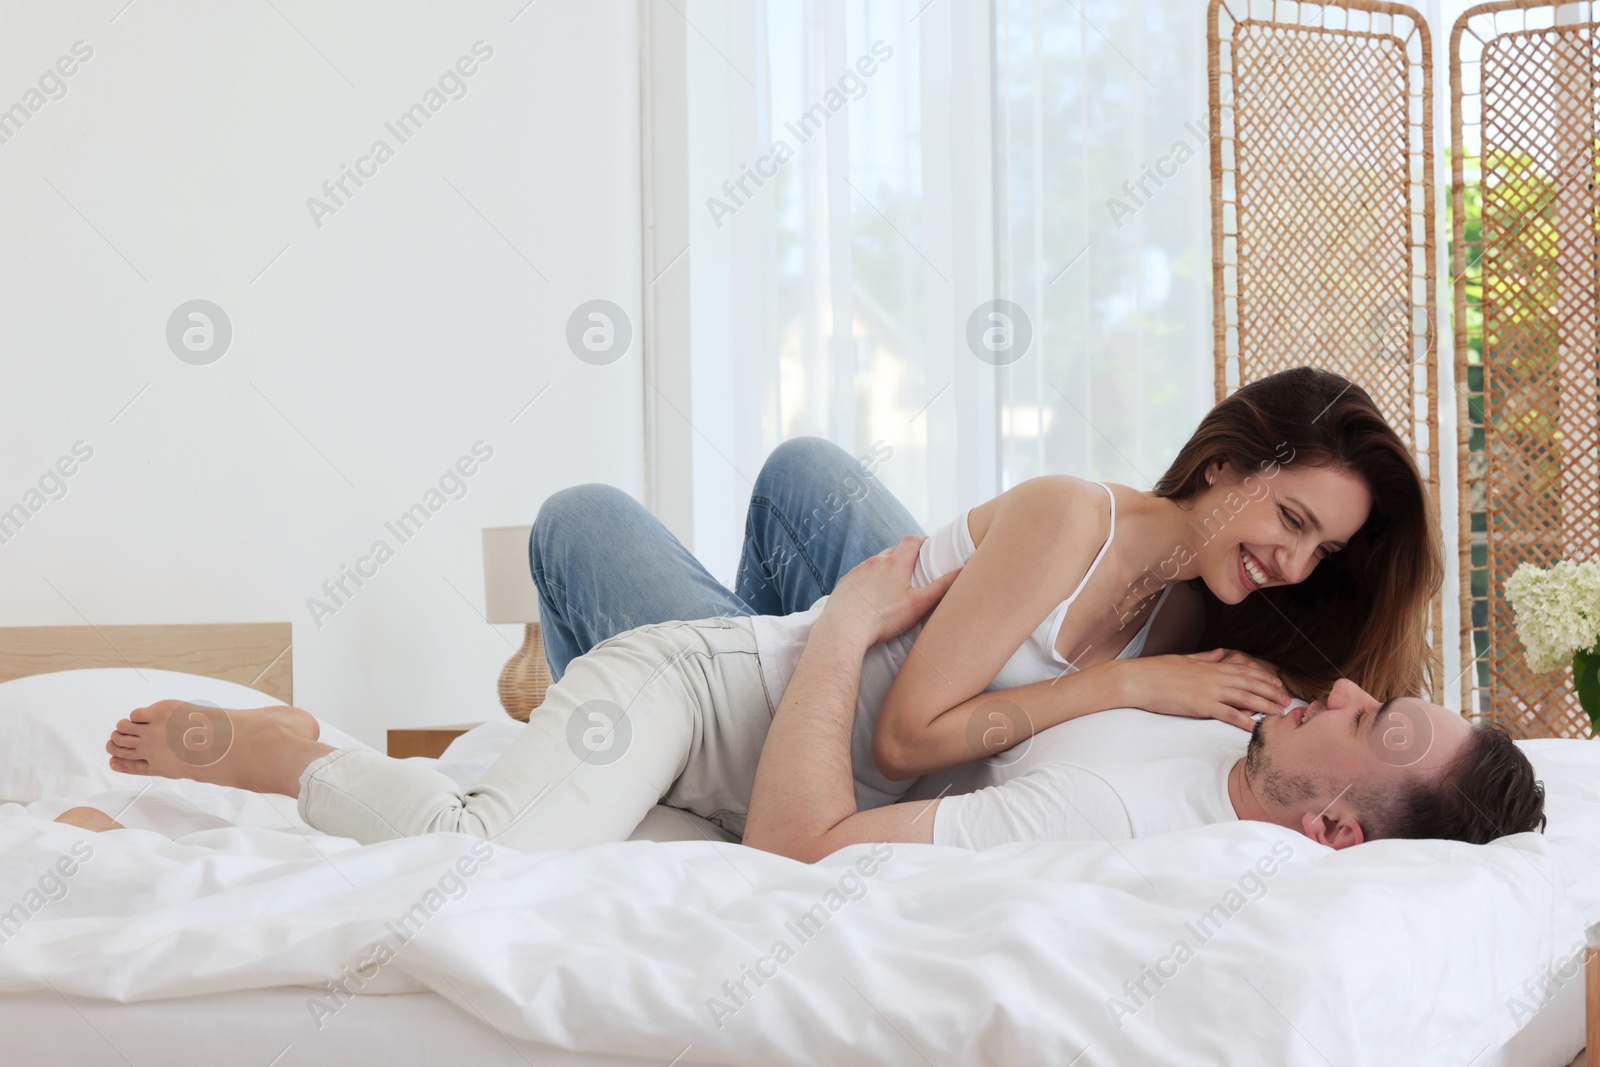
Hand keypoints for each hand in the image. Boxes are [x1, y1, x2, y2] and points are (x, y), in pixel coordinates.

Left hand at [820, 536, 960, 645]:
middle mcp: (875, 562)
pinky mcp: (845, 583)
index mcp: (895, 563)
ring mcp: (858, 571)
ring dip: (885, 569)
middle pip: (893, 551)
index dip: (922, 540)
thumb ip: (941, 587)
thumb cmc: (884, 618)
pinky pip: (860, 576)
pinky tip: (871, 596)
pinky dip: (868, 581)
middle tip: (913, 568)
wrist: (843, 628)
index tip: (929, 545)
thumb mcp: (918, 604)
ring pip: (875, 563)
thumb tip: (963, 570)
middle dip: (904, 556)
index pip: (911, 541)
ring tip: (892, 585)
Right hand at [1112, 648, 1291, 730]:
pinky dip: (1244, 720)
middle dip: (1272, 692)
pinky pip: (1228, 713)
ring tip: (1280, 713)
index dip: (1264, 677)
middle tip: (1287, 701)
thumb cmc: (1156, 670)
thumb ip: (1205, 658)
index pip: (1244, 670)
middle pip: (1251, 683)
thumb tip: (1220, 653)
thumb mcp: (1184, 659)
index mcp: (1210, 666)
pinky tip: (1255, 726)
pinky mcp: (1201, 705)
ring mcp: (1209, 691)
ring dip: (1266, 705)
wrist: (1138, 679)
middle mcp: (1214, 676)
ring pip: (1246, 697)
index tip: (1277, 684)